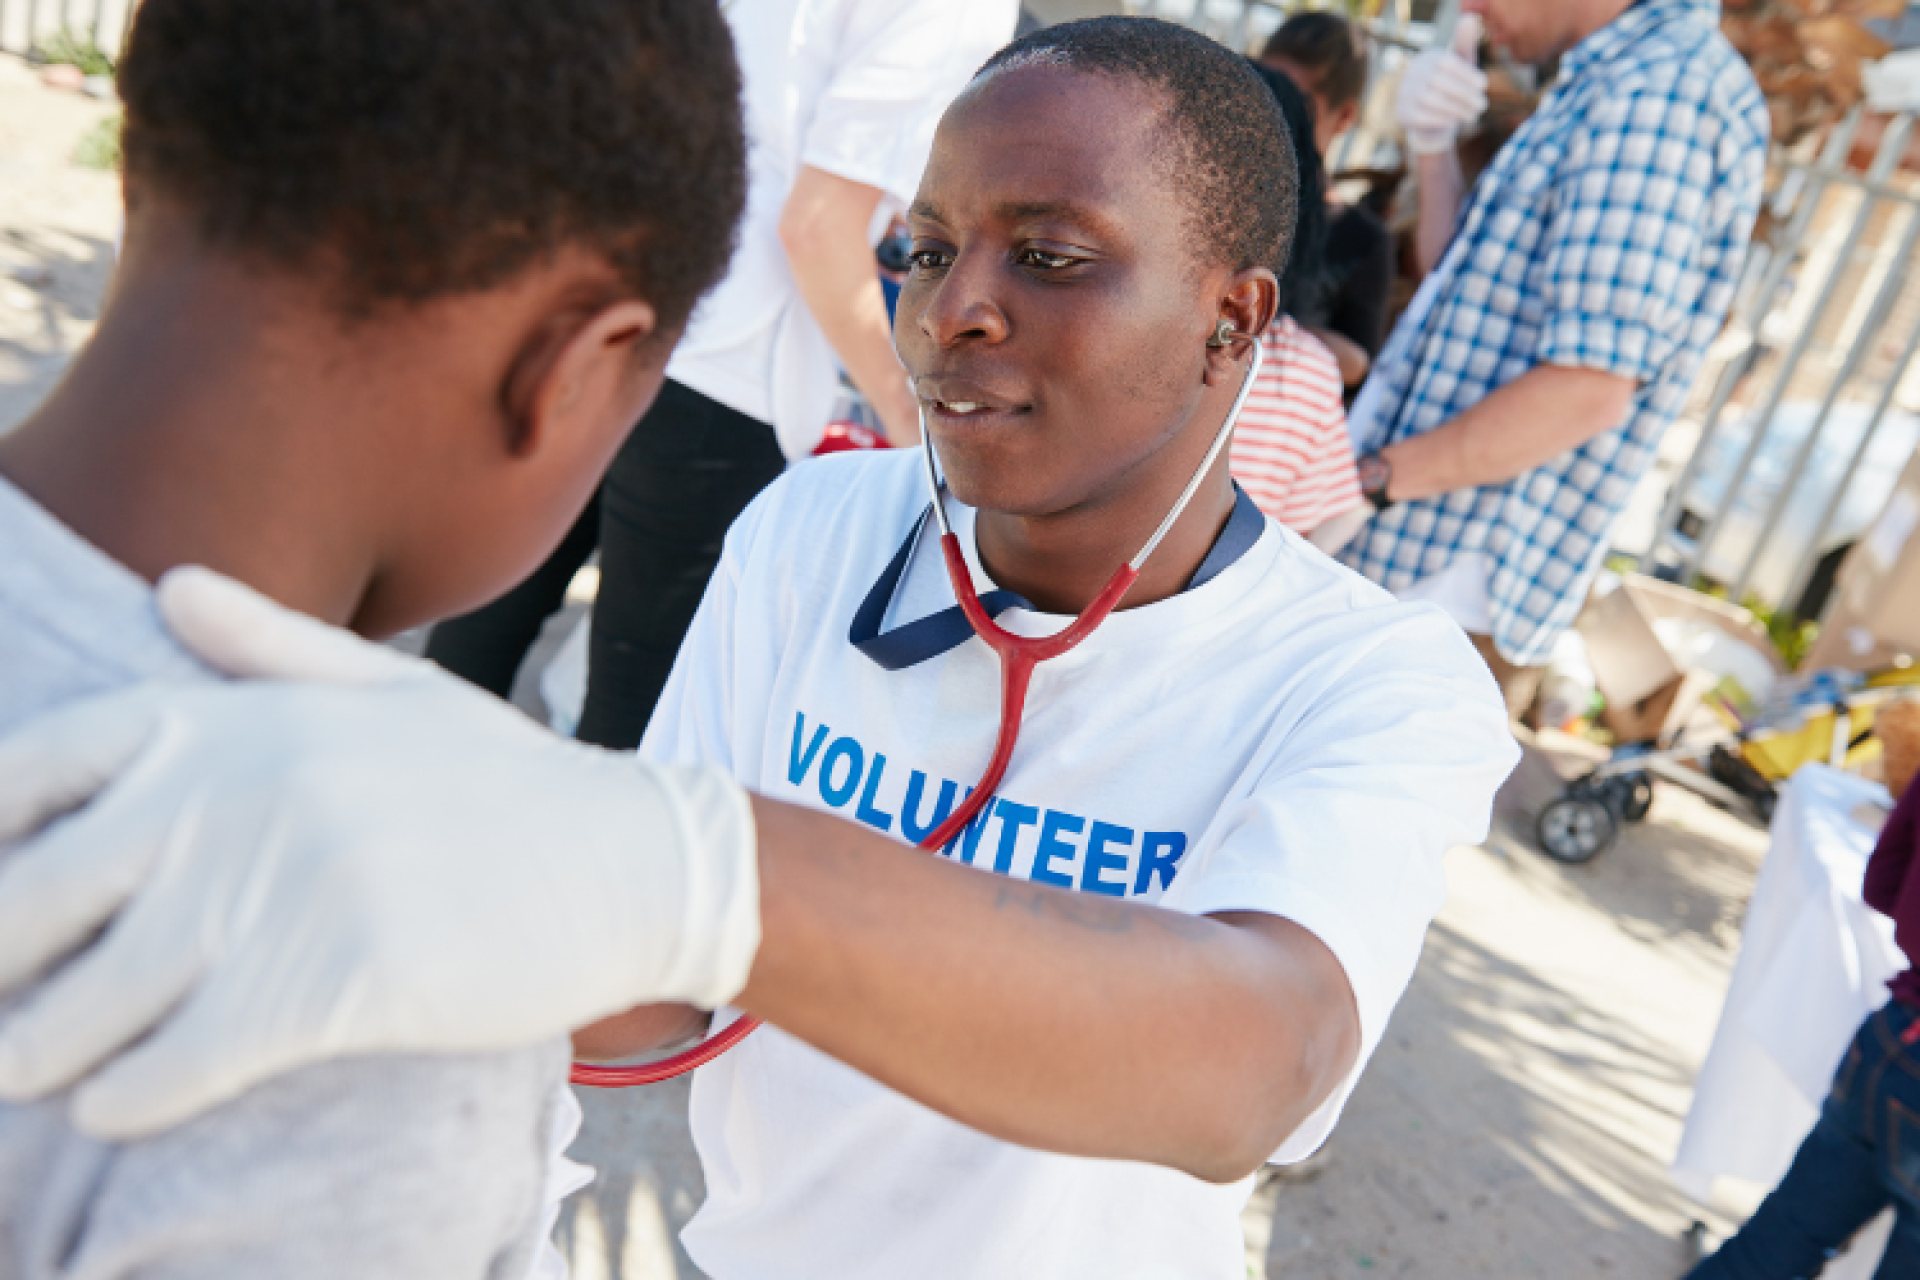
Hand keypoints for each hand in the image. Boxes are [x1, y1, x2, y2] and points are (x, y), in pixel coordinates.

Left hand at [0, 568, 759, 1138]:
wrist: (632, 859)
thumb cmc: (507, 785)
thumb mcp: (392, 692)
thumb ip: (268, 645)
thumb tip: (166, 585)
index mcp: (240, 715)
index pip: (40, 762)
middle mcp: (242, 790)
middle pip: (33, 894)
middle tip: (5, 999)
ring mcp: (285, 885)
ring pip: (88, 999)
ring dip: (39, 1050)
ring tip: (33, 1066)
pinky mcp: (334, 983)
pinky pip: (176, 1062)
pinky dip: (127, 1095)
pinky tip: (120, 1102)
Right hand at [1393, 26, 1486, 156]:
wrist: (1431, 120)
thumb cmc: (1451, 88)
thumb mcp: (1461, 65)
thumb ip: (1465, 44)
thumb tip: (1468, 18)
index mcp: (1428, 58)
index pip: (1448, 63)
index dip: (1468, 73)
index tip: (1484, 85)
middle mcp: (1412, 73)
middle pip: (1440, 82)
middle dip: (1465, 95)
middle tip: (1482, 106)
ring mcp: (1404, 93)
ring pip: (1431, 100)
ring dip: (1456, 109)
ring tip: (1473, 116)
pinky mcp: (1402, 113)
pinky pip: (1421, 116)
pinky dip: (1441, 119)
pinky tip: (1454, 121)